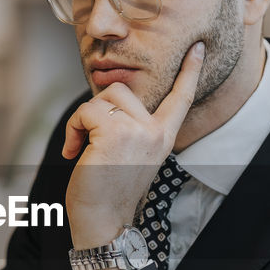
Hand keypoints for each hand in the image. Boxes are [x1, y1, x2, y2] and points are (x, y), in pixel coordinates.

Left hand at [62, 41, 203, 269]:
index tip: (197, 47)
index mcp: (163, 137)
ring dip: (82, 120)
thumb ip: (130, 128)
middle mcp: (155, 132)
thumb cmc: (108, 192)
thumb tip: (108, 101)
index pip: (181, 98)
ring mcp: (137, 131)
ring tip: (80, 147)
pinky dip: (73, 129)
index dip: (189, 71)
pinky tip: (73, 152)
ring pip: (102, 98)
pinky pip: (85, 112)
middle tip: (87, 140)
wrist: (103, 222)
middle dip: (96, 111)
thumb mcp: (129, 155)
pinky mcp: (115, 132)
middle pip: (121, 90)